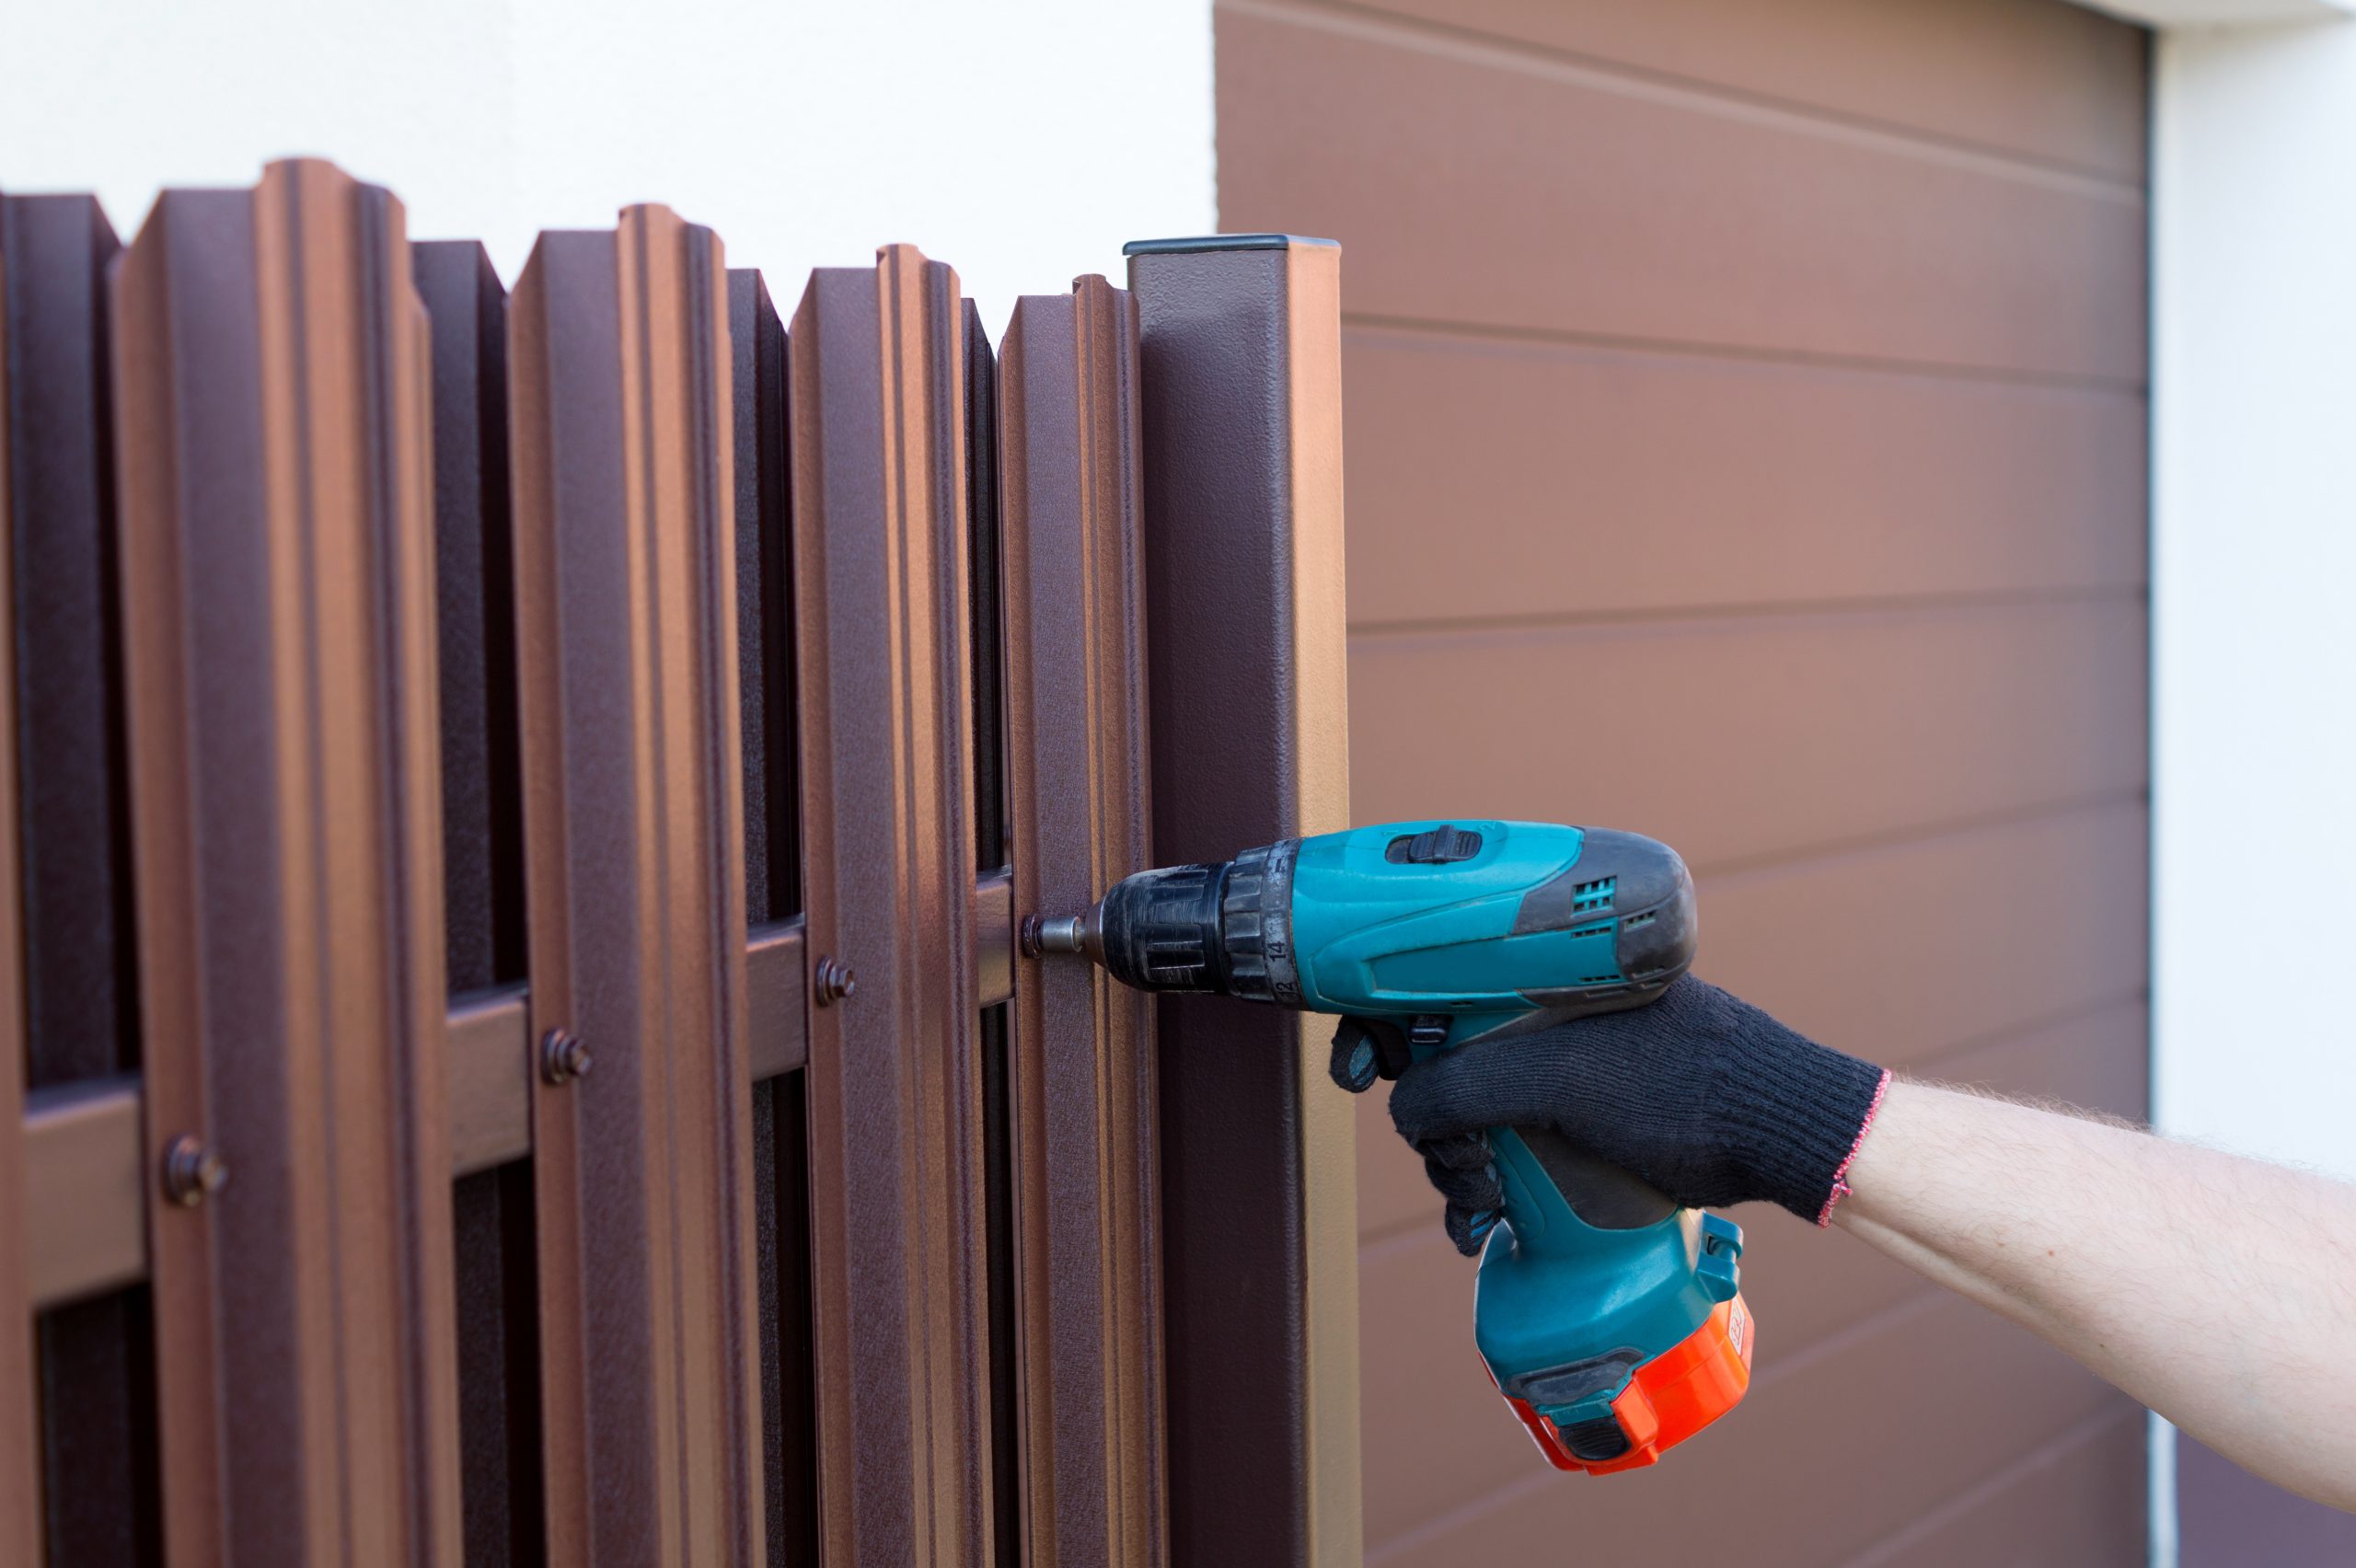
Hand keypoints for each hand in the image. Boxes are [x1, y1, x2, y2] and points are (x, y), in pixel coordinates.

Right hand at [1336, 977, 1888, 1254]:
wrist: (1776, 1136)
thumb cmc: (1682, 1082)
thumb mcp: (1560, 1077)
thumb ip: (1467, 1083)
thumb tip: (1401, 1108)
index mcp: (1530, 976)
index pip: (1427, 983)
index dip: (1378, 1024)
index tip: (1354, 1069)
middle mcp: (1538, 1018)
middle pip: (1439, 1064)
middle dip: (1428, 1125)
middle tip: (1452, 1165)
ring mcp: (1560, 1075)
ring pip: (1470, 1118)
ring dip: (1455, 1168)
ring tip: (1479, 1206)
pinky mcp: (1578, 1127)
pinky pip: (1508, 1152)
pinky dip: (1485, 1188)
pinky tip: (1483, 1224)